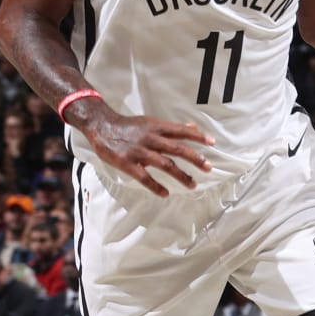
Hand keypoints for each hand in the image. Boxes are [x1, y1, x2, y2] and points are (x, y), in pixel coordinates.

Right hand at [75, 106, 213, 196]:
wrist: (101, 126)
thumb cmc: (128, 126)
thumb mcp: (150, 122)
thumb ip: (171, 127)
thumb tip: (193, 127)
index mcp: (156, 127)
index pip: (181, 130)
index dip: (197, 135)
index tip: (212, 143)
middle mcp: (150, 138)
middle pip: (177, 148)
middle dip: (195, 158)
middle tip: (208, 167)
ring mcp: (139, 151)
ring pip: (164, 165)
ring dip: (181, 175)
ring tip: (193, 184)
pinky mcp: (127, 163)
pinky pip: (144, 177)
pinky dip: (155, 186)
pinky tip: (165, 193)